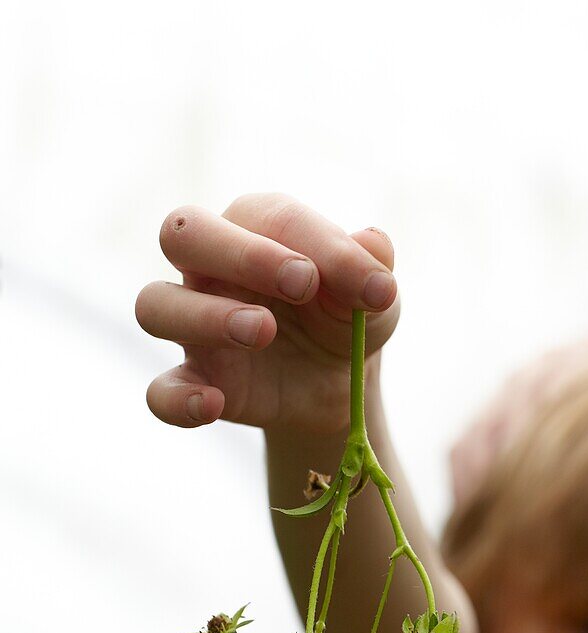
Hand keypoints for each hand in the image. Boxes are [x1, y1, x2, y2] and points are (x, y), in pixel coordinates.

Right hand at [136, 193, 399, 433]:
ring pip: (155, 305)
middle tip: (302, 284)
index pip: (268, 217)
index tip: (365, 282)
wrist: (337, 381)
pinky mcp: (197, 380)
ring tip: (263, 331)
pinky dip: (178, 399)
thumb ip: (370, 267)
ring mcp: (195, 325)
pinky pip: (161, 391)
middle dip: (239, 253)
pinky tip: (214, 404)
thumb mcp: (372, 294)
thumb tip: (374, 243)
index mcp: (254, 227)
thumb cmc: (345, 317)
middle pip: (182, 233)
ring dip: (204, 316)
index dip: (316, 244)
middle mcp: (210, 268)